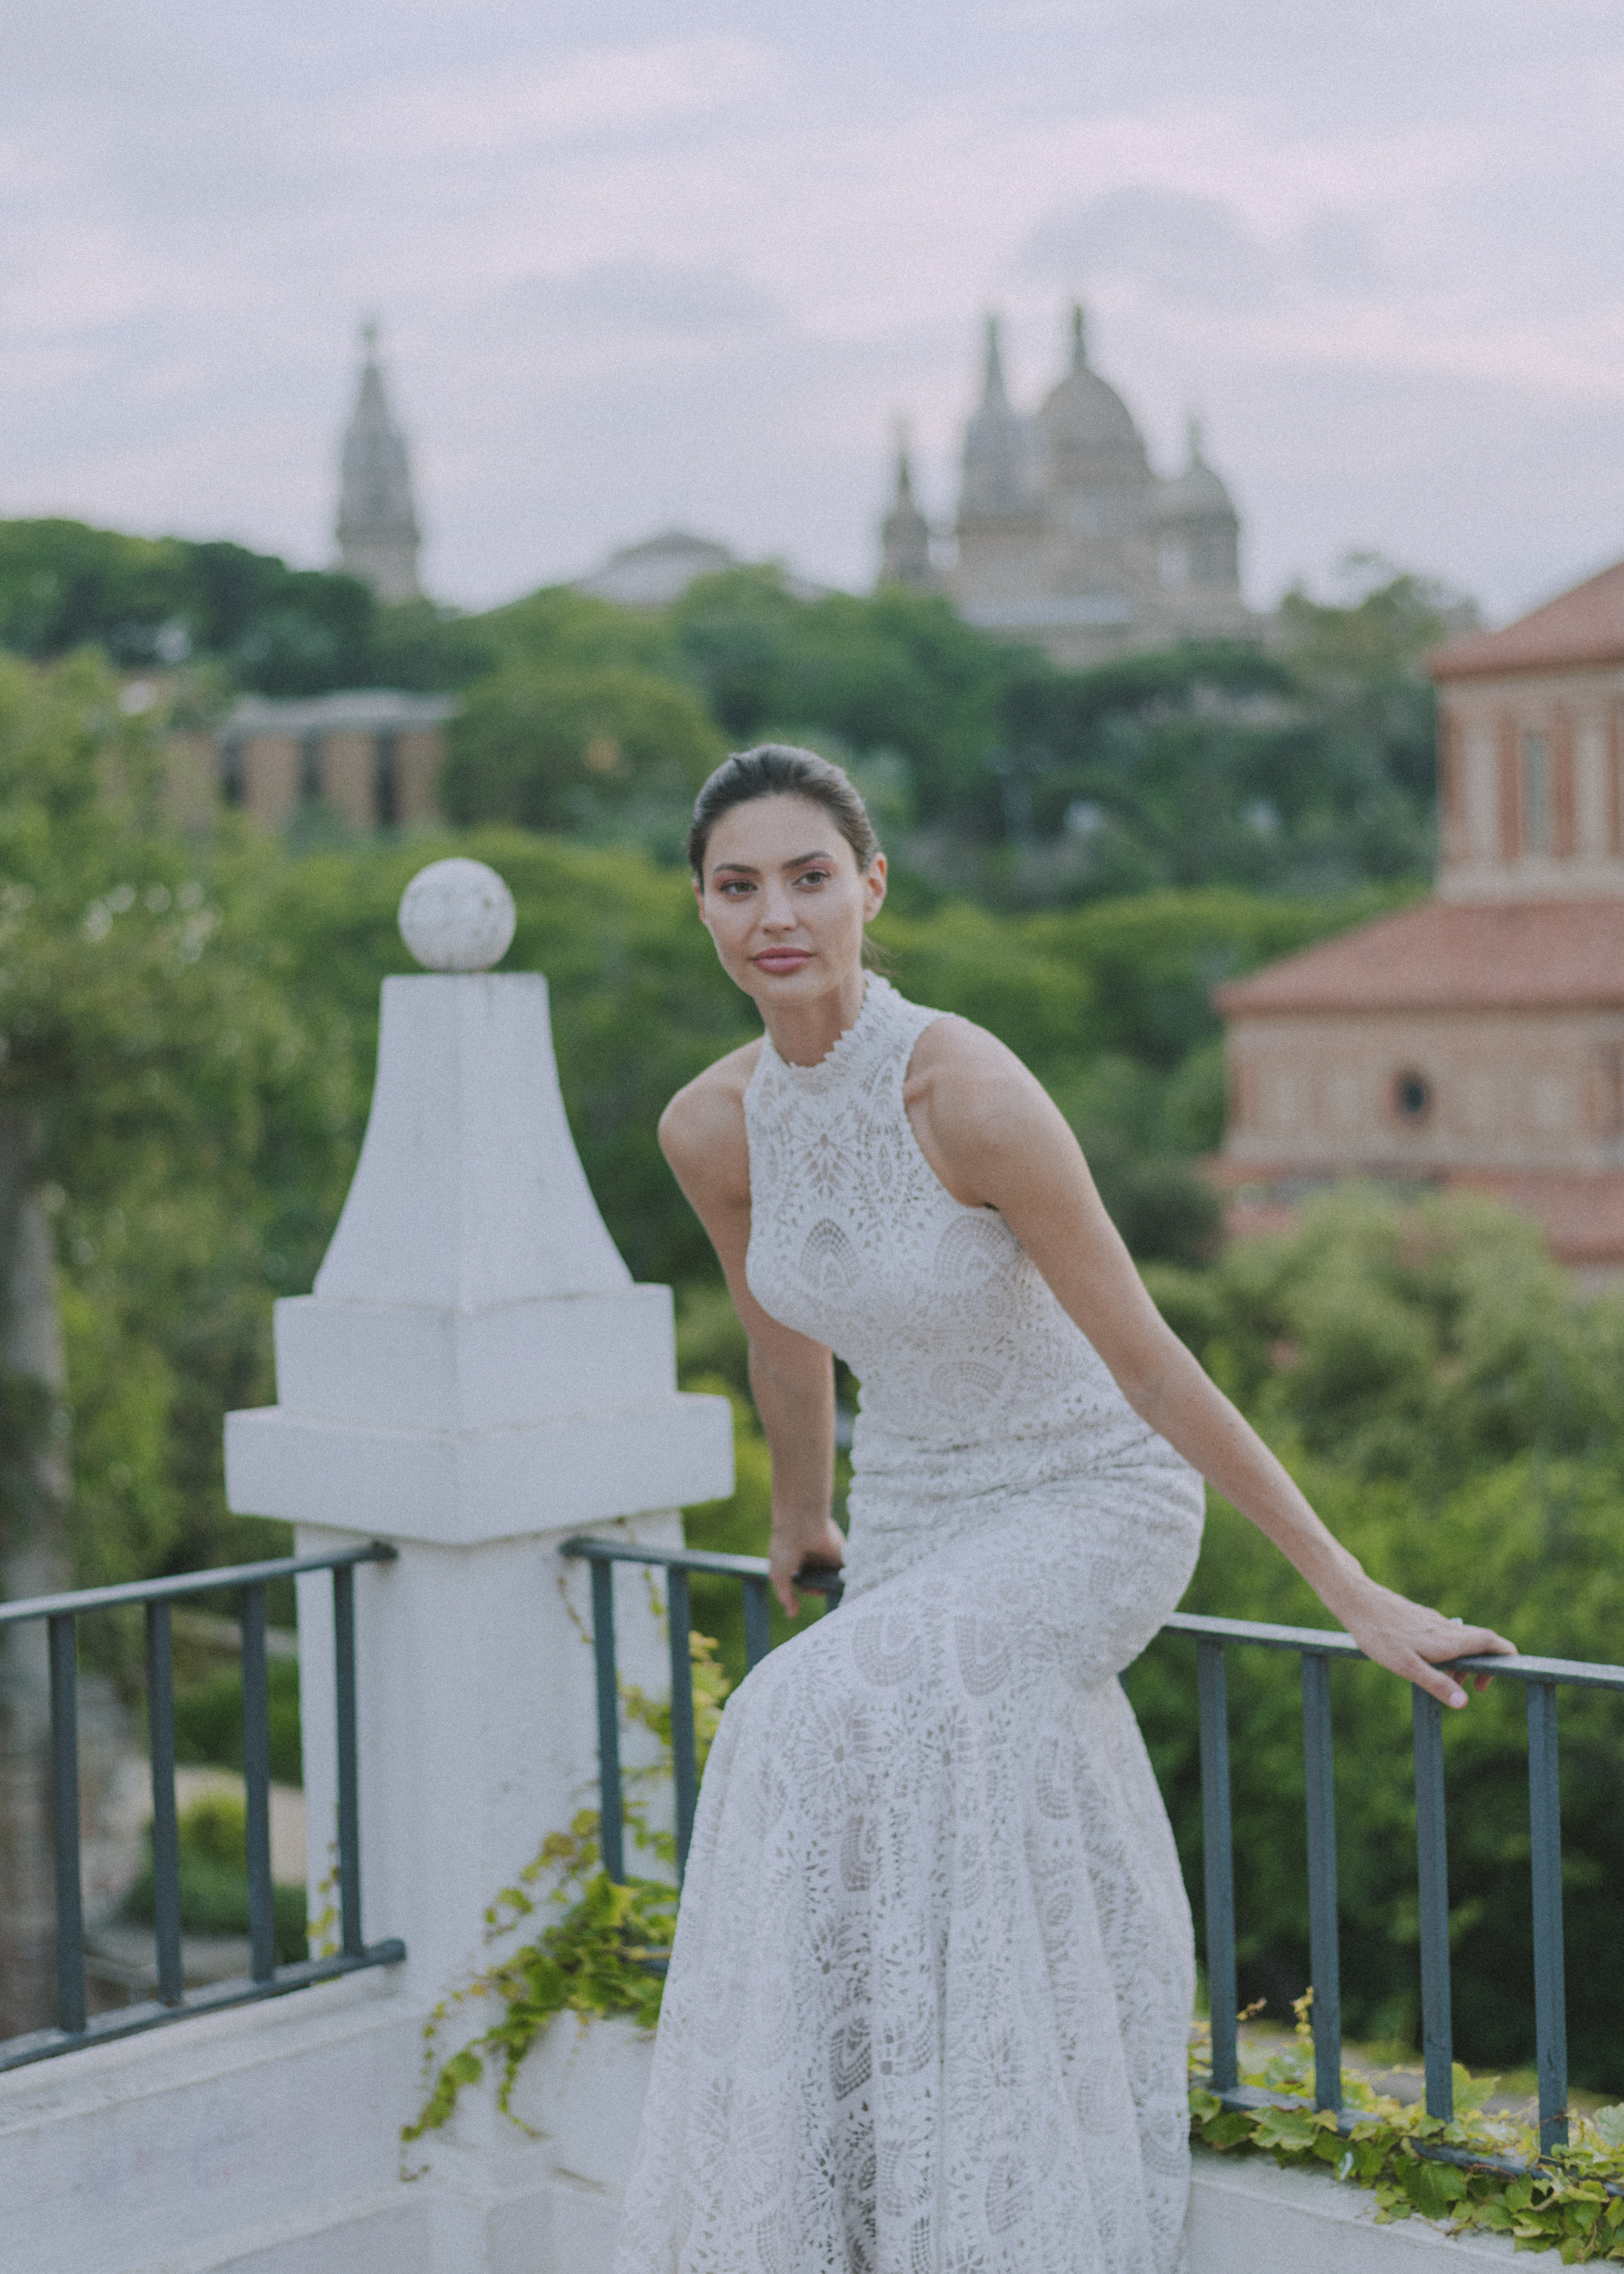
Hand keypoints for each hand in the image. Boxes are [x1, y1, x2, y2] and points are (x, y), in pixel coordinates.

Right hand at [769, 1515, 845, 1616]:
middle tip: (821, 1589)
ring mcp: (829, 1554)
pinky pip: (850, 1567)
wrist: (802, 1525)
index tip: (809, 1589)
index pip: (806, 1581)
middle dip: (822, 1587)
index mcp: (798, 1561)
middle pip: (821, 1579)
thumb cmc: (786, 1547)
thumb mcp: (779, 1576)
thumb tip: (792, 1615)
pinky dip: (851, 1576)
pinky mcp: (843, 1551)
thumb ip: (786, 1597)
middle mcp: (814, 1558)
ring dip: (835, 1583)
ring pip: (835, 1575)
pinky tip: (851, 1584)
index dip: (809, 1589)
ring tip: (835, 1587)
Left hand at [1328, 1573, 1514, 1707]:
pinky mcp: (1420, 1617)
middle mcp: (1446, 1628)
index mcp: (1448, 1640)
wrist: (1357, 1600)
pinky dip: (1448, 1651)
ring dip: (1463, 1660)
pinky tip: (1426, 1660)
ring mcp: (1433, 1621)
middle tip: (1469, 1687)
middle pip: (1482, 1642)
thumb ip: (1436, 1683)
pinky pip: (1445, 1635)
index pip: (1493, 1642)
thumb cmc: (1378, 1635)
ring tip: (1444, 1678)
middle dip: (1484, 1665)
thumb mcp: (1405, 1666)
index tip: (1505, 1674)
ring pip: (1462, 1639)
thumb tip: (1464, 1703)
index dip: (1508, 1655)